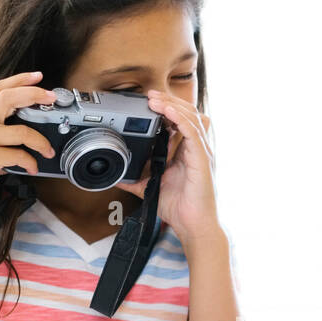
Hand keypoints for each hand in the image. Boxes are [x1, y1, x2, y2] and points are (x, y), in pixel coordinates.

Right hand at [0, 71, 57, 213]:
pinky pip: (18, 155)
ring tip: (48, 151)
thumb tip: (30, 136)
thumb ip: (3, 136)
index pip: (0, 88)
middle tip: (52, 98)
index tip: (38, 76)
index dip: (21, 79)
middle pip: (9, 97)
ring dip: (41, 142)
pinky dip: (30, 163)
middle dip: (34, 94)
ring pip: (21, 131)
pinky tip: (32, 169)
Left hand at [114, 89, 219, 248]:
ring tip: (155, 100)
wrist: (193, 226)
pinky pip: (193, 132)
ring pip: (192, 117)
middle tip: (149, 95)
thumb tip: (119, 177)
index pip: (179, 121)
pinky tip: (168, 112)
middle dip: (168, 101)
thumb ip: (137, 180)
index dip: (166, 109)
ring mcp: (201, 152)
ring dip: (173, 105)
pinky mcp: (203, 159)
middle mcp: (196, 149)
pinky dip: (181, 119)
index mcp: (186, 152)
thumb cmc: (180, 208)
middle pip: (187, 113)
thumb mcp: (151, 189)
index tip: (148, 102)